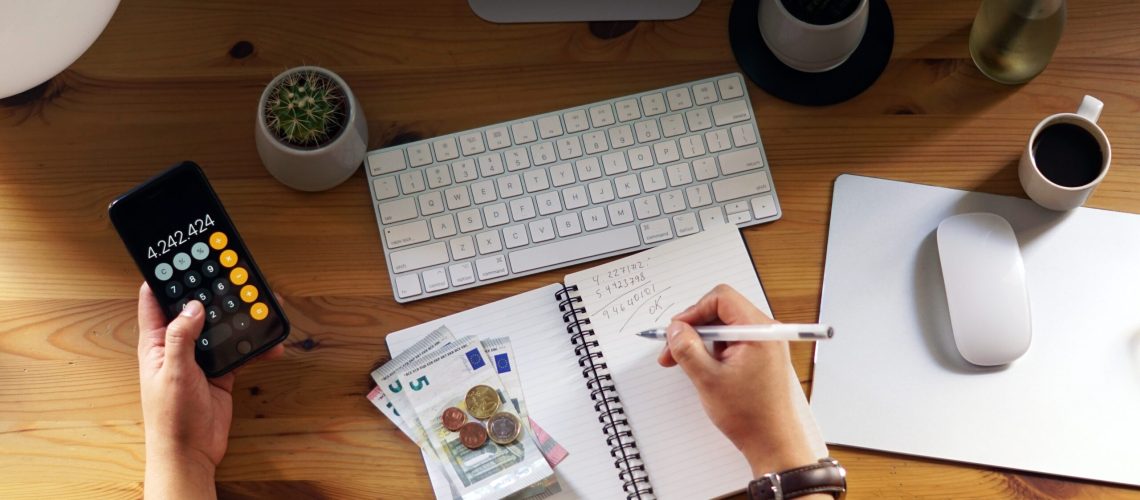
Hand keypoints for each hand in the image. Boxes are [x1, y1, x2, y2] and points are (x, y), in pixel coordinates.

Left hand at [137, 283, 282, 498]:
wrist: (191, 452)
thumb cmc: (171, 418)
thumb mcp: (174, 372)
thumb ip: (182, 336)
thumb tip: (193, 305)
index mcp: (156, 342)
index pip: (154, 300)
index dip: (164, 276)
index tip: (181, 256)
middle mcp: (178, 345)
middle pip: (195, 308)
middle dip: (212, 290)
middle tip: (231, 272)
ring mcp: (200, 358)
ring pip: (222, 327)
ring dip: (240, 317)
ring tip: (258, 303)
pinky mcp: (220, 371)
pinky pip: (240, 350)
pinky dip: (256, 346)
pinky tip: (270, 344)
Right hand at [658, 284, 817, 477]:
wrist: (772, 442)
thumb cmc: (750, 415)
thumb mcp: (708, 379)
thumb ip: (687, 349)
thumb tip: (675, 329)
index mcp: (758, 332)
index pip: (721, 298)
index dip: (694, 311)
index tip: (677, 330)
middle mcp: (765, 333)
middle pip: (722, 311)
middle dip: (693, 328)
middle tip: (672, 349)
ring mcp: (764, 345)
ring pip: (724, 327)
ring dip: (701, 341)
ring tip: (684, 362)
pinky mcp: (760, 357)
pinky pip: (732, 342)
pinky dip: (713, 350)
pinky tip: (700, 367)